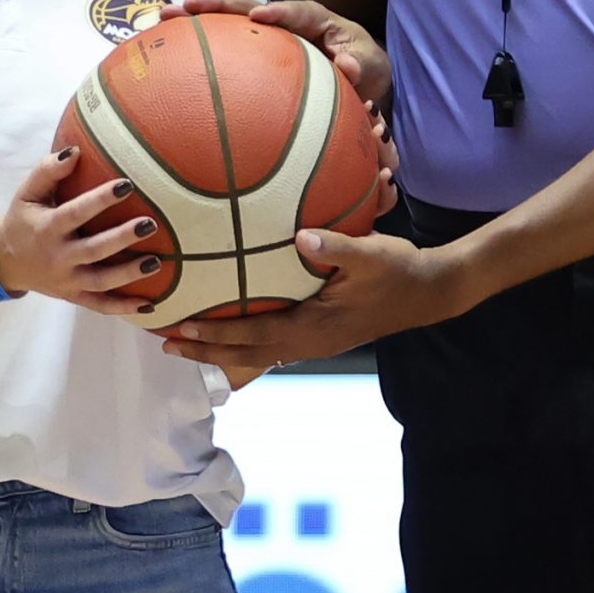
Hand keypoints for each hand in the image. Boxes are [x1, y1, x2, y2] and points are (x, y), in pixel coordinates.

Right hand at [0, 147, 174, 316]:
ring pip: (101, 282)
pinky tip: (149, 304)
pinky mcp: (73, 296)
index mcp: (47, 228)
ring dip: (129, 274)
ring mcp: (66, 281)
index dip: (101, 199)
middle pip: (94, 250)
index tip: (127, 185)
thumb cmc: (22, 220)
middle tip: (150, 224)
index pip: (76, 213)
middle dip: (122, 238)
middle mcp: (58, 257)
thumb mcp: (27, 193)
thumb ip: (48, 171)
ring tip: (157, 262)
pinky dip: (123, 308)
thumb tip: (75, 151)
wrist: (3, 261)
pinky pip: (99, 306)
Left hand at [162, 229, 471, 367]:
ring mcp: (315, 341)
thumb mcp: (370, 253)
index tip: (181, 330)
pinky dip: (245, 341)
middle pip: (246, 355)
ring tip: (187, 342)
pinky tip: (232, 329)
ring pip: (258, 353)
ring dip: (221, 350)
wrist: (428, 292)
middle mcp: (309, 341)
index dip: (216, 336)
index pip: (254, 335)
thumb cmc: (398, 271)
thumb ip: (335, 247)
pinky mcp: (321, 334)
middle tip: (165, 344)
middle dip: (205, 352)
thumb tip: (302, 237)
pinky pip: (273, 344)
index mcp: (314, 327)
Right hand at [172, 0, 392, 112]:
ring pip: (231, 23)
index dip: (280, 11)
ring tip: (164, 17)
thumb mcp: (373, 67)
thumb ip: (363, 65)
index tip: (261, 15)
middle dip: (220, 5)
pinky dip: (201, 44)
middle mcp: (287, 20)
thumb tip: (347, 65)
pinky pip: (227, 46)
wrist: (359, 75)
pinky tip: (170, 49)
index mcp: (319, 20)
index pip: (300, 12)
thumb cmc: (365, 68)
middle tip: (187, 4)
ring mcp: (268, 35)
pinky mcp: (256, 51)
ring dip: (198, 19)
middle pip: (250, 7)